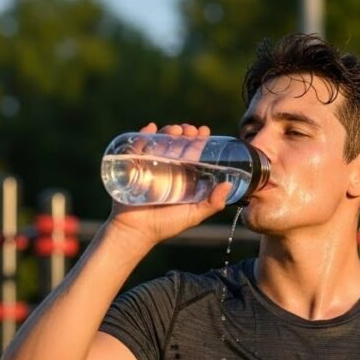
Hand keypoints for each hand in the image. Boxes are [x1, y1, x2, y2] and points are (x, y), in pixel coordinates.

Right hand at [107, 122, 231, 247]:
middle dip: (184, 133)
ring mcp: (149, 166)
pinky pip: (137, 147)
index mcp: (182, 177)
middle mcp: (167, 169)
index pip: (192, 154)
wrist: (135, 231)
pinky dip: (142, 135)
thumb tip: (228, 186)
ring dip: (167, 132)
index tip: (204, 131)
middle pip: (177, 144)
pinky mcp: (132, 166)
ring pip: (159, 142)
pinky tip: (150, 128)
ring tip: (175, 130)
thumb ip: (211, 204)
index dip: (199, 141)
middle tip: (190, 130)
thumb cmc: (165, 225)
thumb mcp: (192, 215)